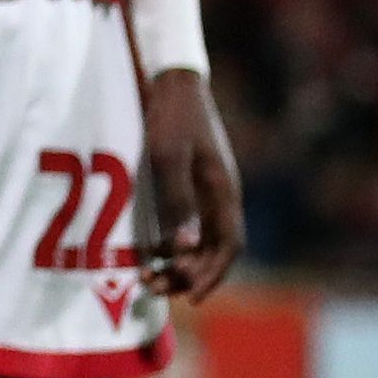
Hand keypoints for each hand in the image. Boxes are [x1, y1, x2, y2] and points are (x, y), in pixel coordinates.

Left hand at [141, 67, 244, 303]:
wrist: (170, 81)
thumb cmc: (170, 118)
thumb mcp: (168, 158)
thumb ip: (178, 202)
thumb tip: (183, 249)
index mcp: (225, 192)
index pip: (229, 246)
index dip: (211, 274)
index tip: (188, 296)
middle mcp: (221, 195)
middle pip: (215, 249)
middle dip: (189, 275)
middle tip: (153, 289)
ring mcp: (206, 189)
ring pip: (200, 239)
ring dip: (178, 263)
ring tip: (147, 278)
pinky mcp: (189, 182)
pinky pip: (187, 224)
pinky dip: (171, 243)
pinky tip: (147, 253)